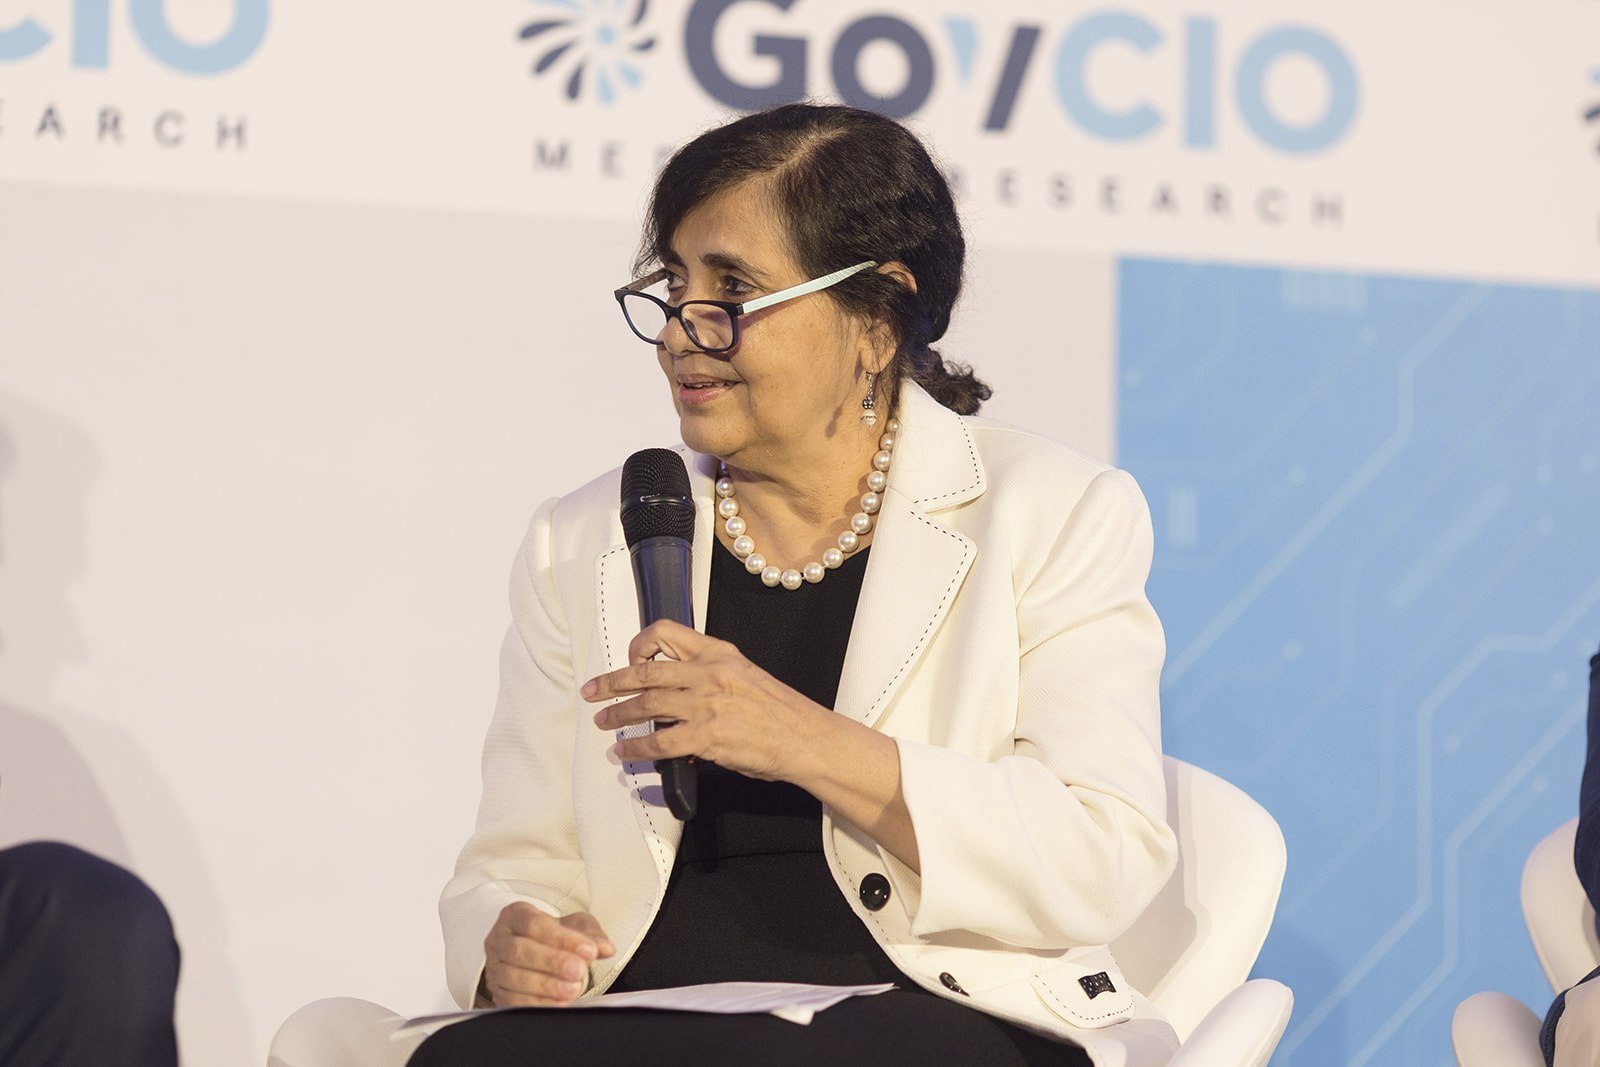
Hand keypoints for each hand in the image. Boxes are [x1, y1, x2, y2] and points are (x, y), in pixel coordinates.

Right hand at [481, 902, 614, 1006]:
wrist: (536, 953)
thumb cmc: (553, 936)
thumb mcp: (575, 926)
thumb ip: (591, 934)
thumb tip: (605, 948)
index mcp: (516, 915)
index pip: (534, 924)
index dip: (561, 938)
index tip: (588, 949)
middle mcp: (499, 940)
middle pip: (519, 950)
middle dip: (552, 962)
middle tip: (579, 970)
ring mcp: (494, 968)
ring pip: (513, 977)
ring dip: (546, 985)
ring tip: (573, 989)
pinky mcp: (497, 992)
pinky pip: (512, 1001)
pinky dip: (537, 1003)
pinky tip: (559, 1003)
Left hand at [582, 619, 825, 781]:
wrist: (805, 738)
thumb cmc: (780, 712)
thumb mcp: (745, 676)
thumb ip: (710, 676)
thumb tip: (677, 692)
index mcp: (718, 653)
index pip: (668, 632)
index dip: (640, 644)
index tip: (629, 659)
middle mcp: (708, 673)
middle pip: (645, 672)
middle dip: (611, 683)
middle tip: (592, 691)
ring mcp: (705, 704)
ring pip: (645, 706)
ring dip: (617, 715)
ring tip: (603, 722)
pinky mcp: (705, 736)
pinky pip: (658, 742)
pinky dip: (635, 748)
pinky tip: (624, 751)